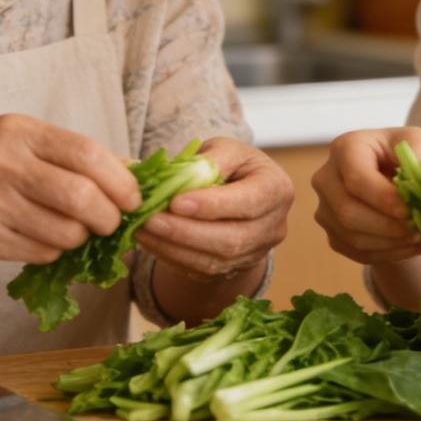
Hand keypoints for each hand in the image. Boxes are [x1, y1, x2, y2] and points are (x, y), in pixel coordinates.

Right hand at [0, 114, 140, 264]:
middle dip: (108, 216)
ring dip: (82, 237)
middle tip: (111, 222)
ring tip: (76, 229)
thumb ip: (75, 155)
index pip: (86, 154)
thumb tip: (137, 173)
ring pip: (64, 232)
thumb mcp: (24, 142)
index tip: (133, 198)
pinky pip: (41, 253)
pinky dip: (55, 250)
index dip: (120, 180)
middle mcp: (1, 164)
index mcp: (18, 132)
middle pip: (80, 197)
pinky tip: (45, 237)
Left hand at [136, 137, 292, 280]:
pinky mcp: (235, 269)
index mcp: (276, 189)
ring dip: (174, 247)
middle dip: (186, 232)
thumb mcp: (225, 150)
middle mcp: (273, 226)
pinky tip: (151, 242)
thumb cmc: (233, 164)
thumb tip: (178, 174)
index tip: (176, 202)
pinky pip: (202, 271)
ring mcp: (256, 253)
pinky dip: (173, 257)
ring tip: (143, 230)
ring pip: (215, 261)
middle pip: (231, 239)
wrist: (240, 192)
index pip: (248, 202)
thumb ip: (208, 160)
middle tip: (150, 220)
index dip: (213, 205)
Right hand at [311, 126, 420, 265]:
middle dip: (388, 226)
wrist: (396, 171)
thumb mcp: (420, 143)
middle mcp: (326, 178)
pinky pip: (358, 252)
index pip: (355, 178)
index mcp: (344, 148)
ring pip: (353, 236)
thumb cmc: (406, 153)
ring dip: (391, 242)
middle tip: (418, 228)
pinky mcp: (334, 234)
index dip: (383, 198)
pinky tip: (410, 244)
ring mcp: (326, 209)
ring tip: (420, 236)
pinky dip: (388, 253)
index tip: (410, 209)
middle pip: (348, 212)